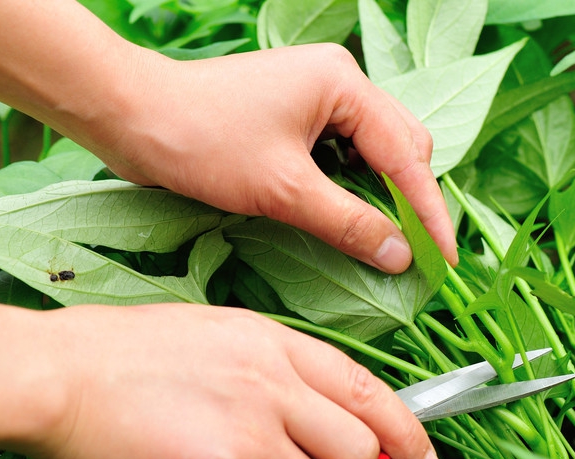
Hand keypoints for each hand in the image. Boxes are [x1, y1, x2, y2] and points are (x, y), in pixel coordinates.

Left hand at [0, 1, 456, 272]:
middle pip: (403, 146)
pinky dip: (359, 186)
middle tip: (418, 253)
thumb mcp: (283, 191)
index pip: (406, 155)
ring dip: (387, 195)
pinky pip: (349, 152)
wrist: (132, 116)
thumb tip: (401, 257)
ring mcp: (320, 95)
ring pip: (378, 150)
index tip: (443, 260)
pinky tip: (357, 216)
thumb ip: (349, 223)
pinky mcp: (301, 113)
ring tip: (393, 240)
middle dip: (413, 200)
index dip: (427, 213)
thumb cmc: (203, 142)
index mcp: (343, 85)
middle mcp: (340, 81)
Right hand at [9, 304, 437, 458]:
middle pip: (359, 453)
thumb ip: (279, 373)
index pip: (372, 391)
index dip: (408, 434)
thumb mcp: (223, 337)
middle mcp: (277, 385)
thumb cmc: (131, 356)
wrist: (59, 374)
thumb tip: (320, 422)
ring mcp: (251, 429)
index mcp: (281, 346)